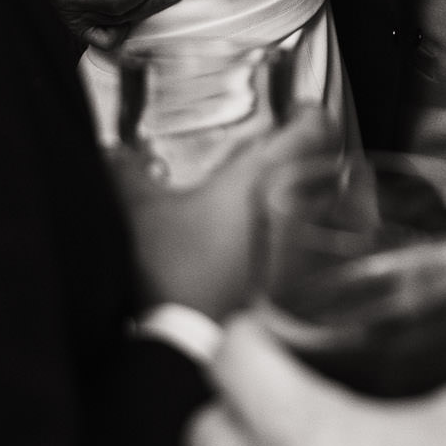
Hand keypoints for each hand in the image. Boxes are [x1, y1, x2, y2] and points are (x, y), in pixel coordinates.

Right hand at [122, 108, 336, 322]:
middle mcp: (292, 207)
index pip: (314, 129)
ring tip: (284, 186)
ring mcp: (300, 246)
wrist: (185, 334)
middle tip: (290, 143)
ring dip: (312, 187)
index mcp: (262, 177)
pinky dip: (303, 227)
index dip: (310, 114)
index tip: (297, 111)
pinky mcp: (296, 279)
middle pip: (330, 162)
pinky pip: (314, 239)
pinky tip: (274, 233)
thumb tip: (114, 155)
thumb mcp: (140, 211)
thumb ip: (124, 172)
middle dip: (313, 148)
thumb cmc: (173, 270)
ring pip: (328, 201)